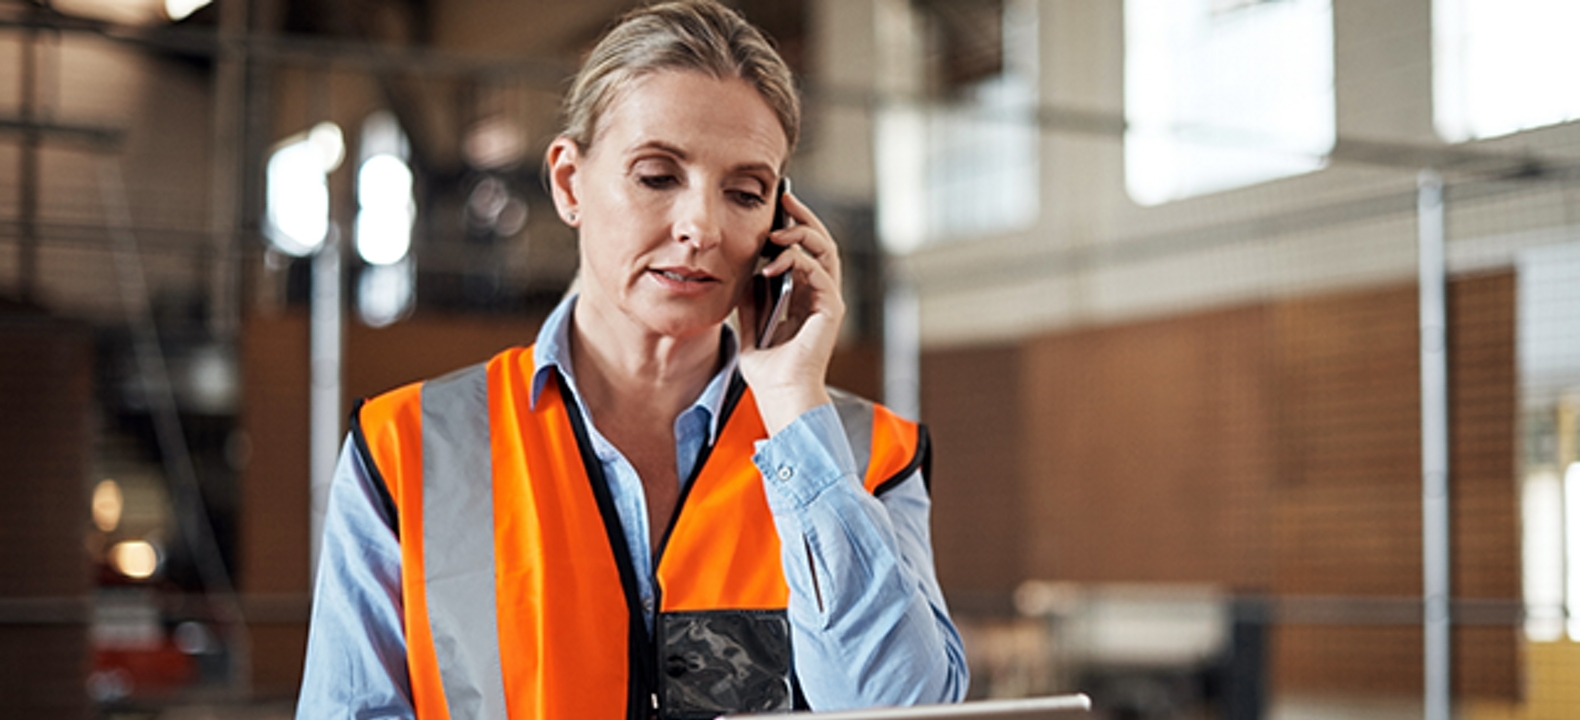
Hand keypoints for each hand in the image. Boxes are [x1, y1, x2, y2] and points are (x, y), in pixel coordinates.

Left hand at [738, 190, 842, 434]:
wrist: (779, 393)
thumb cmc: (768, 368)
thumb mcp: (751, 322)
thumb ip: (751, 297)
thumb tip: (742, 271)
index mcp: (805, 296)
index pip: (807, 250)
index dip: (795, 225)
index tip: (777, 206)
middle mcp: (821, 295)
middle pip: (821, 243)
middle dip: (804, 217)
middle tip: (785, 198)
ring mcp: (828, 300)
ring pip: (826, 251)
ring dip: (802, 234)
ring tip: (777, 230)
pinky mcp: (831, 309)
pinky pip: (820, 272)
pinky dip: (798, 262)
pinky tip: (773, 264)